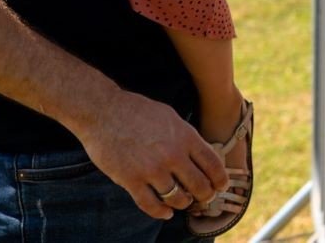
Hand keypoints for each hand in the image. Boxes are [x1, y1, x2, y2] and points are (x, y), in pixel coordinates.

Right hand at [75, 90, 226, 219]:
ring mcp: (152, 169)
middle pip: (199, 185)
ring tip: (183, 201)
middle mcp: (173, 154)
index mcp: (186, 136)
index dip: (220, 179)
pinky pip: (151, 205)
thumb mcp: (171, 117)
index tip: (221, 186)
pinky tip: (166, 212)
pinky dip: (161, 212)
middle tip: (204, 197)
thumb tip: (201, 155)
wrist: (104, 111)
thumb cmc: (138, 111)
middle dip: (205, 195)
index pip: (213, 164)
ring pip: (177, 198)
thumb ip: (187, 137)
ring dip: (183, 203)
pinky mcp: (131, 181)